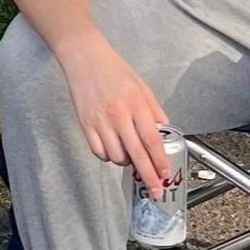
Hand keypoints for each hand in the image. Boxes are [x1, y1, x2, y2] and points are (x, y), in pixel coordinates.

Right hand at [62, 47, 171, 198]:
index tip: (165, 174)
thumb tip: (164, 132)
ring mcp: (100, 121)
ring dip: (126, 163)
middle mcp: (118, 115)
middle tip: (155, 191)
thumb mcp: (142, 87)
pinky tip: (113, 150)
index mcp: (136, 104)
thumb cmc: (114, 70)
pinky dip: (108, 156)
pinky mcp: (85, 124)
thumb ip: (155, 111)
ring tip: (130, 157)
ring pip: (116, 157)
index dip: (160, 161)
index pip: (152, 140)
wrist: (84, 58)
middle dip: (148, 176)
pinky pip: (98, 152)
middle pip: (137, 154)